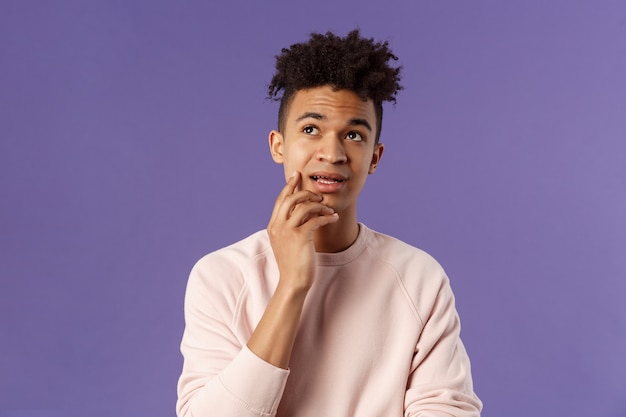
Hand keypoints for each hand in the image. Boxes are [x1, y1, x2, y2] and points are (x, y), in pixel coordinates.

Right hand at [267, 171, 338, 290]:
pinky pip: (315, 219)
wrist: (293, 281)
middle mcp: (277, 226)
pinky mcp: (299, 237)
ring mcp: (287, 231)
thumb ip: (290, 226)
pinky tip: (333, 218)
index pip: (281, 200)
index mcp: (273, 226)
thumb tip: (302, 210)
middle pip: (291, 198)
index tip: (297, 175)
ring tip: (329, 210)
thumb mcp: (287, 241)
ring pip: (304, 206)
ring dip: (319, 205)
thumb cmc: (293, 263)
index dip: (289, 186)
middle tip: (318, 195)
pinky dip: (326, 217)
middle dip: (306, 192)